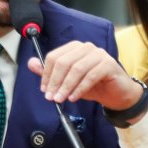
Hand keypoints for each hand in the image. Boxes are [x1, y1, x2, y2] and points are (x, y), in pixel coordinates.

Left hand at [26, 41, 142, 110]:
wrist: (116, 94)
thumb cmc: (92, 86)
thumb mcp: (67, 81)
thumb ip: (50, 73)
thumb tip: (31, 63)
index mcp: (74, 48)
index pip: (54, 56)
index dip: (46, 74)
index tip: (44, 89)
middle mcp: (86, 48)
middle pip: (64, 62)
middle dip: (55, 81)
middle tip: (51, 97)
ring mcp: (98, 54)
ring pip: (77, 69)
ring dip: (66, 86)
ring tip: (61, 99)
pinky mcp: (108, 64)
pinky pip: (91, 76)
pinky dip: (80, 88)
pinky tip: (74, 97)